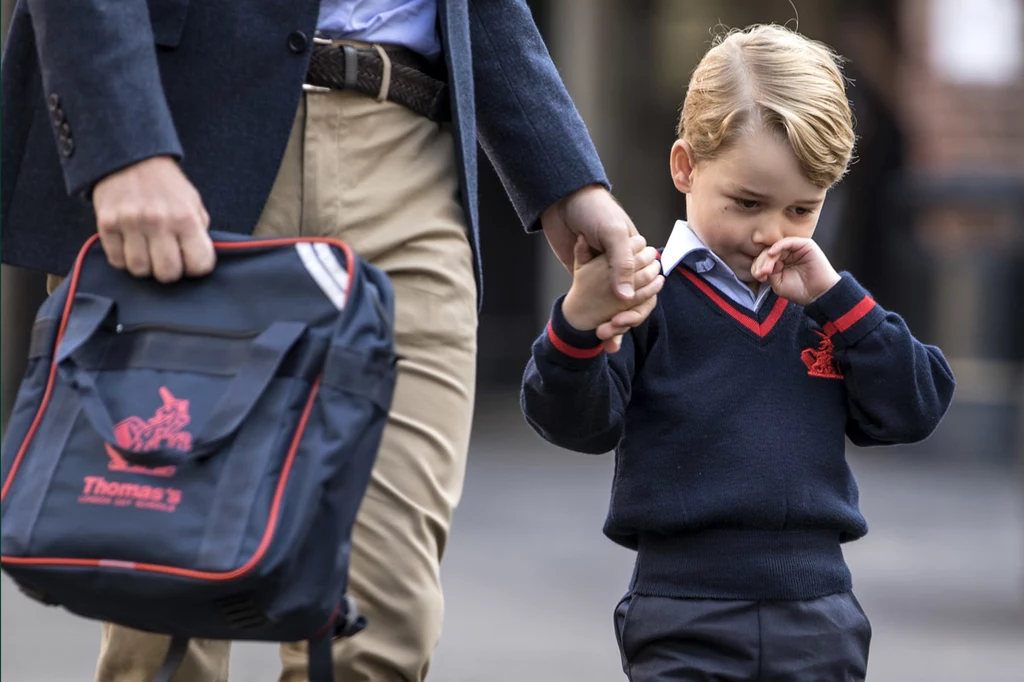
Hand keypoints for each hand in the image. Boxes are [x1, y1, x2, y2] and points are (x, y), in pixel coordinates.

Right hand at [92, 156, 215, 281]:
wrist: (129, 156)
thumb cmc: (166, 184)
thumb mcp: (193, 202)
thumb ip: (198, 231)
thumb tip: (199, 259)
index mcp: (185, 217)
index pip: (199, 264)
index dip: (197, 267)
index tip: (191, 261)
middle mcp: (158, 222)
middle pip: (167, 274)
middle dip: (169, 271)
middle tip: (167, 259)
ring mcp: (130, 223)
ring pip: (139, 270)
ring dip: (145, 266)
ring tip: (147, 251)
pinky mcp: (106, 224)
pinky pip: (116, 260)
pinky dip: (123, 258)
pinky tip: (130, 245)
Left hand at [541, 185, 659, 350]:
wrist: (561, 199)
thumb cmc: (593, 209)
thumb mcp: (612, 233)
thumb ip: (622, 263)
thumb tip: (626, 296)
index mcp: (636, 253)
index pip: (647, 287)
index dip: (638, 306)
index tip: (622, 321)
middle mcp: (622, 263)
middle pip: (631, 299)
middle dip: (623, 318)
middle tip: (609, 330)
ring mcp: (602, 269)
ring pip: (611, 302)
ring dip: (609, 320)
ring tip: (602, 336)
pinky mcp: (583, 272)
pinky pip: (590, 295)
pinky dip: (592, 313)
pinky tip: (593, 330)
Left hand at [751, 237, 840, 305]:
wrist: (819, 294)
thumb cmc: (800, 291)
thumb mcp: (778, 284)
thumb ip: (769, 273)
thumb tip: (760, 264)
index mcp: (780, 263)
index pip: (764, 260)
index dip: (758, 267)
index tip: (758, 277)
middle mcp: (787, 254)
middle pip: (768, 253)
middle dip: (762, 263)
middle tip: (761, 274)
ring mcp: (795, 249)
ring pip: (775, 247)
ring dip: (768, 258)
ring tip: (766, 269)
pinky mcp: (804, 245)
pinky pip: (787, 242)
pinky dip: (778, 246)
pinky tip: (772, 254)